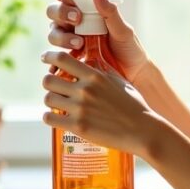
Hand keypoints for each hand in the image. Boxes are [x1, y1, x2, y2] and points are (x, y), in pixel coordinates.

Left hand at [41, 50, 165, 157]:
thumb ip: (101, 70)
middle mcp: (85, 90)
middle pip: (48, 80)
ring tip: (58, 104)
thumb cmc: (134, 105)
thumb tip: (88, 61)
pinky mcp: (78, 126)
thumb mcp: (119, 81)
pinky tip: (57, 118)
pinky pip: (49, 118)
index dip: (51, 57)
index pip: (62, 58)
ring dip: (51, 101)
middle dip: (50, 83)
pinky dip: (50, 117)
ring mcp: (80, 108)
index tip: (47, 59)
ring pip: (48, 99)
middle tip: (56, 88)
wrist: (142, 130)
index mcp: (95, 76)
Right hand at [46, 0, 150, 81]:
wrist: (133, 73)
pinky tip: (58, 65)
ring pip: (54, 34)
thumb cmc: (129, 47)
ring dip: (61, 36)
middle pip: (54, 13)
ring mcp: (71, 41)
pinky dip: (54, 61)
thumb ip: (110, 12)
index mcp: (86, 12)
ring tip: (79, 43)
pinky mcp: (70, 60)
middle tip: (77, 19)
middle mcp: (75, 25)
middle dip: (61, 13)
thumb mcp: (122, 29)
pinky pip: (55, 59)